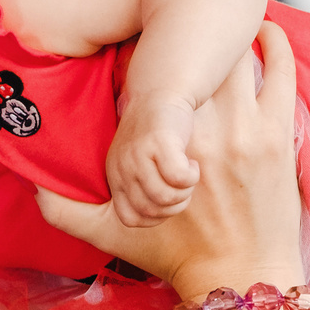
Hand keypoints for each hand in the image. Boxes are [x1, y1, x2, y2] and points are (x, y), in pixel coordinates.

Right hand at [38, 22, 301, 300]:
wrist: (239, 281)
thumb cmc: (178, 258)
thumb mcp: (110, 237)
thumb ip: (66, 212)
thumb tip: (32, 184)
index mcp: (162, 147)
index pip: (151, 79)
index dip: (148, 56)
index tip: (149, 49)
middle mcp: (204, 130)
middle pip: (196, 57)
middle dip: (189, 38)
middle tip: (186, 25)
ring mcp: (247, 128)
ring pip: (237, 54)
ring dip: (228, 36)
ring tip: (220, 26)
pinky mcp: (279, 133)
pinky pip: (281, 70)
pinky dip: (273, 44)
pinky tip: (263, 32)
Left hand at [105, 95, 199, 226]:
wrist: (162, 90)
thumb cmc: (158, 133)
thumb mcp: (140, 163)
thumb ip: (142, 189)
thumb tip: (161, 214)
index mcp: (115, 177)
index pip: (130, 219)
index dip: (155, 218)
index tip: (169, 200)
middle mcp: (122, 167)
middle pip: (151, 211)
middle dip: (175, 206)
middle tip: (184, 187)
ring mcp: (138, 155)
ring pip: (165, 198)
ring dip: (185, 192)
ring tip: (189, 175)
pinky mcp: (159, 143)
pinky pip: (179, 179)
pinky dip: (191, 177)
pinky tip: (193, 164)